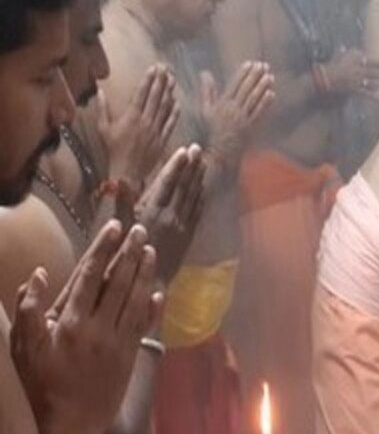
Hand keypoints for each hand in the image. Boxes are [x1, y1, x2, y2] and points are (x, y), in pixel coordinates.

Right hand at [11, 222, 162, 433]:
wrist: (70, 426)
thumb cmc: (41, 384)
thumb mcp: (24, 347)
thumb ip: (29, 309)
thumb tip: (40, 274)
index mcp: (71, 321)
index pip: (91, 276)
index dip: (104, 250)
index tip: (114, 228)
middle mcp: (99, 328)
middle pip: (119, 283)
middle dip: (130, 254)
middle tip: (141, 230)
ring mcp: (118, 342)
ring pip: (135, 300)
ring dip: (144, 274)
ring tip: (150, 251)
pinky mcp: (129, 356)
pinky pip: (143, 326)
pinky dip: (152, 308)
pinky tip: (159, 292)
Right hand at [97, 64, 179, 191]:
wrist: (127, 172)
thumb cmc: (113, 150)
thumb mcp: (103, 128)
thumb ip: (102, 108)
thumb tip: (99, 91)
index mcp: (131, 117)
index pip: (142, 93)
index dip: (149, 79)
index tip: (154, 68)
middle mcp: (145, 121)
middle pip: (156, 97)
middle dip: (161, 81)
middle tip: (167, 68)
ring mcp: (156, 131)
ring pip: (165, 108)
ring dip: (169, 93)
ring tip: (173, 80)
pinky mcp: (163, 140)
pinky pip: (170, 124)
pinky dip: (175, 113)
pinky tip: (178, 103)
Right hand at [135, 144, 205, 284]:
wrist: (146, 284)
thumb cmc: (125, 256)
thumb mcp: (119, 228)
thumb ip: (122, 204)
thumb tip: (121, 181)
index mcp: (152, 212)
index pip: (167, 183)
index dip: (176, 166)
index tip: (184, 150)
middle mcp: (170, 217)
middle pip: (184, 187)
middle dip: (191, 167)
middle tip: (199, 149)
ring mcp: (181, 228)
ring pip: (192, 199)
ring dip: (198, 180)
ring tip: (204, 164)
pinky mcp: (187, 238)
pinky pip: (197, 215)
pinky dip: (201, 200)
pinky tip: (204, 191)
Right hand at [200, 61, 274, 165]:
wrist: (218, 152)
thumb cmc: (211, 131)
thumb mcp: (205, 110)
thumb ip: (207, 91)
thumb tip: (205, 73)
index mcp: (222, 104)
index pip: (234, 85)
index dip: (243, 73)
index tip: (250, 63)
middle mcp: (233, 110)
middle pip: (246, 90)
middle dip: (255, 76)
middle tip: (264, 65)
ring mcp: (242, 119)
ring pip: (253, 100)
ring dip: (262, 87)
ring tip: (270, 76)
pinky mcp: (250, 128)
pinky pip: (259, 114)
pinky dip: (265, 104)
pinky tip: (272, 94)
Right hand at [327, 48, 378, 94]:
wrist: (325, 78)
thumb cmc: (331, 66)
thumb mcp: (338, 56)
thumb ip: (345, 52)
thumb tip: (345, 47)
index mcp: (354, 61)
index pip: (369, 61)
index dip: (378, 63)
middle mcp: (357, 71)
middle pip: (372, 72)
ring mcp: (357, 81)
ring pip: (371, 83)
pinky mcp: (354, 90)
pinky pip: (365, 94)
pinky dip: (372, 96)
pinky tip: (378, 98)